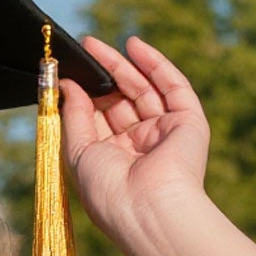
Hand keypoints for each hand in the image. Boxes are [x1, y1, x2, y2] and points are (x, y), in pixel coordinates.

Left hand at [58, 32, 212, 255]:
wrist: (148, 209)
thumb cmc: (108, 191)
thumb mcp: (78, 152)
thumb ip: (74, 116)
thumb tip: (68, 85)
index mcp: (114, 161)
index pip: (99, 120)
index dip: (86, 96)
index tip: (68, 74)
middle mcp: (140, 147)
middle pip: (121, 101)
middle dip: (103, 75)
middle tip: (84, 49)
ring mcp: (165, 133)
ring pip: (144, 90)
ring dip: (123, 65)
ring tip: (96, 45)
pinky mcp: (188, 122)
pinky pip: (173, 86)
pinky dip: (154, 64)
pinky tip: (133, 45)